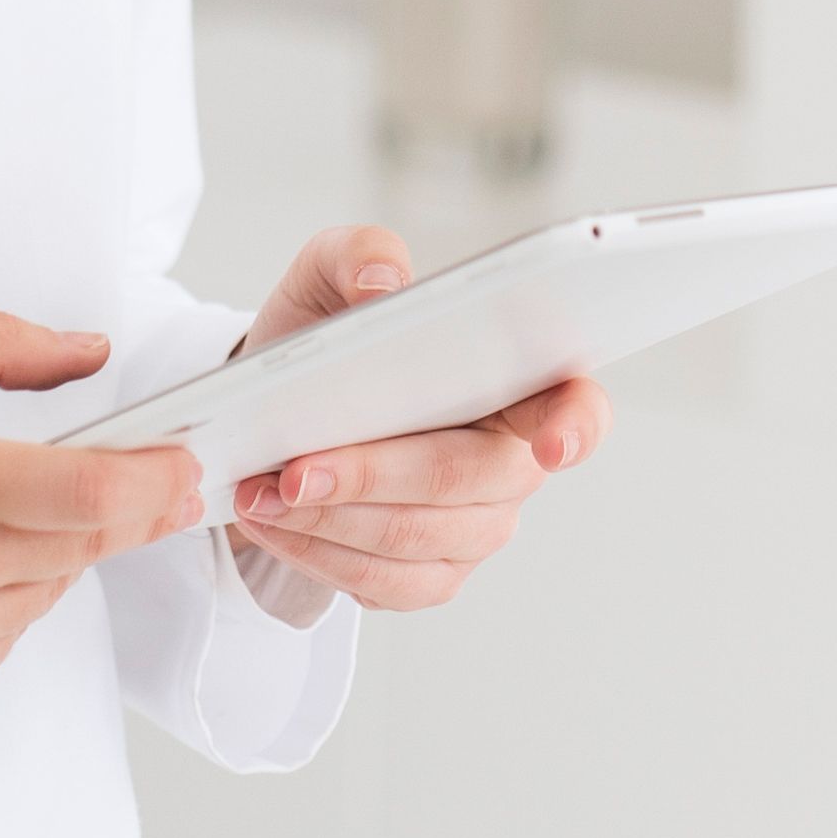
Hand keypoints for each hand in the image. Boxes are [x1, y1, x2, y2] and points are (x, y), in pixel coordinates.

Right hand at [0, 315, 207, 715]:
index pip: (79, 492)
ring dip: (50, 548)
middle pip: (84, 542)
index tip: (188, 460)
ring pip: (50, 588)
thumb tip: (88, 349)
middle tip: (162, 474)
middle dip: (131, 507)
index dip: (152, 479)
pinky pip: (9, 633)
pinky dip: (3, 595)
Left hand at [217, 222, 610, 614]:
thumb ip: (360, 252)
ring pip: (412, 538)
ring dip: (327, 520)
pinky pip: (384, 585)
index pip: (575, 407)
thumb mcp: (327, 275)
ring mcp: (475, 527)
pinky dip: (319, 556)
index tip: (552, 444)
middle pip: (460, 479)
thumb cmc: (325, 338)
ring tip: (261, 491)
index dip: (574, 426)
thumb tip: (384, 279)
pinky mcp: (430, 575)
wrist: (272, 412)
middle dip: (372, 475)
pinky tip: (276, 524)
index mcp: (515, 382)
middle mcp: (509, 463)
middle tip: (295, 469)